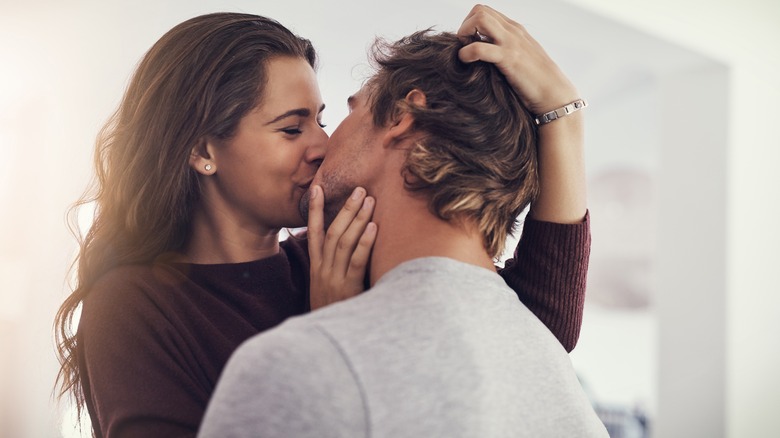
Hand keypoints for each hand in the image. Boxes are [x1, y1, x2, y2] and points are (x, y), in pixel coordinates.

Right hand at [307, 185, 376, 309]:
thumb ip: (332, 271)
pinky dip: (364, 242)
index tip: (316, 188)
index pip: (314, 232)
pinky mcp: (348, 288)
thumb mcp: (325, 291)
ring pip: (344, 241)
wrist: (327, 342)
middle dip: (345, 209)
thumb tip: (344, 252)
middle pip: (333, 232)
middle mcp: (323, 269)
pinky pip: (356, 261)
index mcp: (316, 268)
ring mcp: (334, 278)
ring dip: (357, 219)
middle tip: (359, 189)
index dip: (314, 209)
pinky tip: (373, 227)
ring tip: (369, 200)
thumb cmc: (333, 314)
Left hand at [457, 4, 578, 114]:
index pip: (485, 11)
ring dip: (465, 33)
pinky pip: (480, 48)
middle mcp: (513, 31)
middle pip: (480, 10)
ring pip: (480, 19)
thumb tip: (483, 52)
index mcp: (514, 29)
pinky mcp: (509, 59)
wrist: (554, 94)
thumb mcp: (520, 57)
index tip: (469, 43)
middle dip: (465, 26)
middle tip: (464, 47)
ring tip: (465, 53)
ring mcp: (511, 43)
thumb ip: (504, 49)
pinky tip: (466, 62)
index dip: (471, 24)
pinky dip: (466, 53)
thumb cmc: (535, 81)